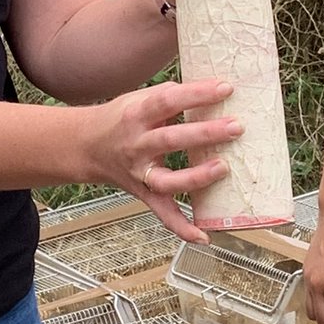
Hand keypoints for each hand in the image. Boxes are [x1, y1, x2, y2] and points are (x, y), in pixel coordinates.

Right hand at [86, 77, 239, 241]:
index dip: (197, 94)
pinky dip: (182, 227)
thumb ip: (170, 96)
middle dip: (205, 133)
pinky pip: (162, 213)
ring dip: (197, 177)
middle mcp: (137, 144)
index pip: (168, 100)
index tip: (226, 88)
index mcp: (137, 115)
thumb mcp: (138, 98)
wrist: (86, 146)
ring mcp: (140, 172)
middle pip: (171, 140)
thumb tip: (210, 90)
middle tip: (236, 127)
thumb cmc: (120, 118)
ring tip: (224, 168)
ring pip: (168, 180)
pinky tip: (203, 235)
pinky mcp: (144, 193)